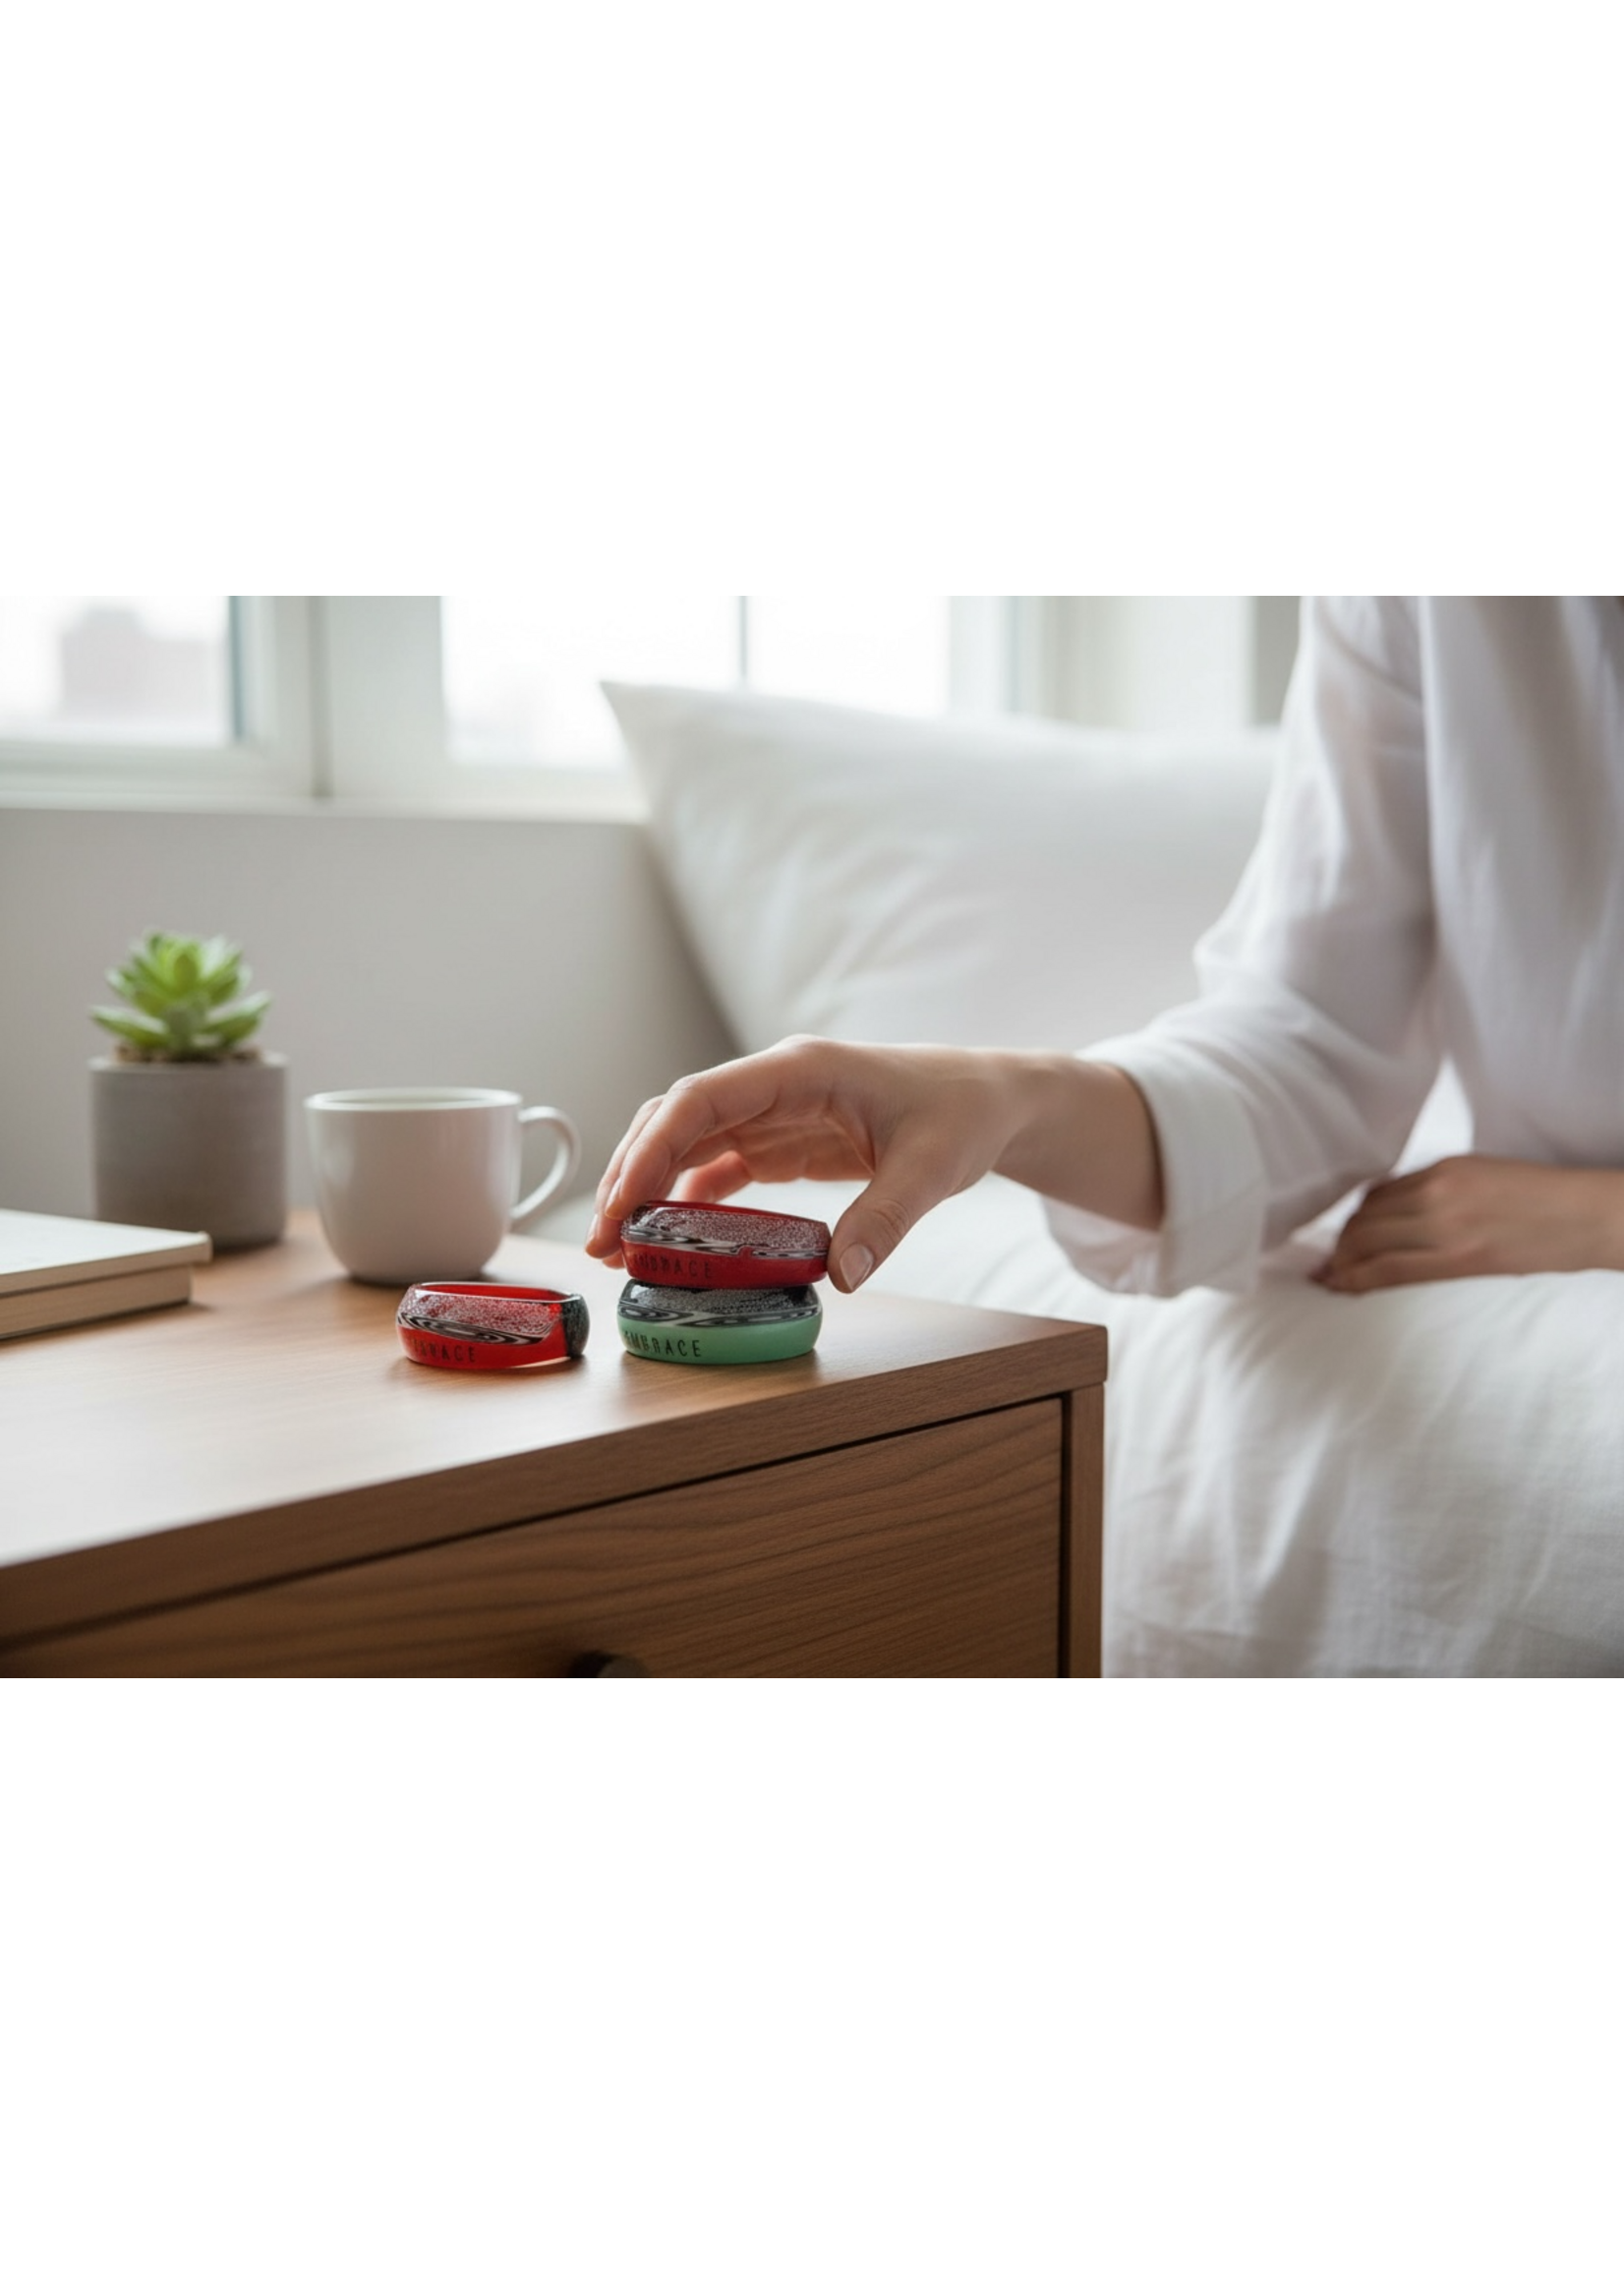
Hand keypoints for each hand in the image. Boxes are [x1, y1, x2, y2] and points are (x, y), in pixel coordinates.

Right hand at [585, 1035, 1161, 1293]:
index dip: (652, 1150)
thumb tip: (841, 1278)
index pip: (699, 1099)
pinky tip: (667, 1241)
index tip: (623, 1204)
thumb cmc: (963, 1114)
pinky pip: (718, 1167)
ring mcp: (772, 1112)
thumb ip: (885, 1220)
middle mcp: (774, 1084)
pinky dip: (685, 1201)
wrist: (989, 1100)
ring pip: (686, 1143)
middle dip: (631, 1177)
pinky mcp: (782, 1142)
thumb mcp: (934, 1169)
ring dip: (648, 1191)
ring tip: (619, 1250)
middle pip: (675, 1120)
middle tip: (604, 1244)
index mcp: (799, 1069)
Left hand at [1316, 1155, 1623, 1293]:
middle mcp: (1438, 1196)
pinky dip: (1360, 1280)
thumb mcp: (1483, 1175)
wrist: (1585, 1216)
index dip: (1354, 1217)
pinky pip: (1394, 1272)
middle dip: (1340, 1243)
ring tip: (1329, 1279)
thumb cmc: (1541, 1196)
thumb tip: (1395, 1211)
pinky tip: (1344, 1287)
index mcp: (1445, 1170)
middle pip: (1366, 1220)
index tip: (1341, 1233)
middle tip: (1326, 1261)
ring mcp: (1447, 1229)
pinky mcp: (1460, 1261)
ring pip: (1371, 1246)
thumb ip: (1439, 1188)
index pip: (1377, 1194)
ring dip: (1342, 1263)